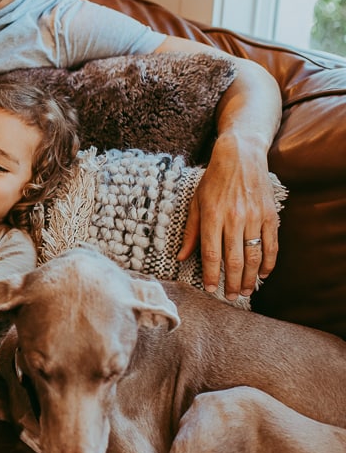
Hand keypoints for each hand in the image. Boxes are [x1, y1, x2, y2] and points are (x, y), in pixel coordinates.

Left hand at [177, 134, 278, 299]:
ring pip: (253, 256)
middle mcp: (233, 218)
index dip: (211, 275)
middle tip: (230, 296)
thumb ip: (191, 232)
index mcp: (212, 216)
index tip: (210, 289)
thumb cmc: (214, 180)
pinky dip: (268, 262)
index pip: (211, 254)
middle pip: (233, 260)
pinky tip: (263, 274)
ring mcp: (254, 217)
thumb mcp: (196, 202)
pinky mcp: (270, 215)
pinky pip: (271, 244)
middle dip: (231, 283)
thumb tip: (181, 257)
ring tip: (245, 291)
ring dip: (249, 278)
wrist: (240, 156)